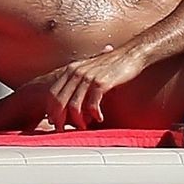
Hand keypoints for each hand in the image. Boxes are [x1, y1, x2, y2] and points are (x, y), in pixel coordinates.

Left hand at [32, 44, 148, 130]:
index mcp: (71, 69)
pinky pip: (91, 105)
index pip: (52, 93)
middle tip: (65, 130)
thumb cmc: (113, 65)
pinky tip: (99, 117)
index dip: (51, 110)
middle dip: (60, 119)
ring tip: (84, 126)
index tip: (55, 122)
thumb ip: (79, 82)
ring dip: (78, 120)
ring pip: (74, 106)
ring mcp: (88, 77)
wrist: (133, 53)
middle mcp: (76, 72)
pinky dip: (93, 114)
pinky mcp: (101, 83)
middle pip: (59, 101)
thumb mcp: (90, 69)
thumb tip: (71, 104)